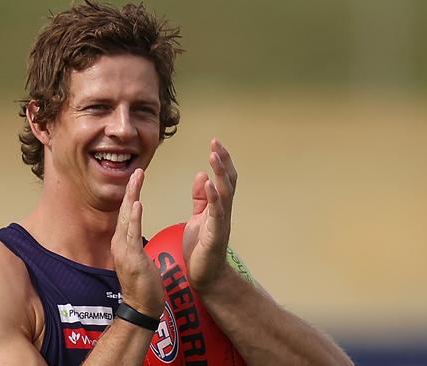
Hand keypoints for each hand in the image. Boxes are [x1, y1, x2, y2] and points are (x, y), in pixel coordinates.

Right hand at [111, 169, 163, 317]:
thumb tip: (134, 232)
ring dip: (132, 197)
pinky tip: (137, 204)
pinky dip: (135, 217)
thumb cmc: (143, 285)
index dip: (131, 195)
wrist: (141, 307)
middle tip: (137, 171)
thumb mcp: (137, 258)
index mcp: (123, 242)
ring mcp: (124, 250)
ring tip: (136, 179)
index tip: (137, 179)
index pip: (127, 214)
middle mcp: (120, 243)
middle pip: (125, 211)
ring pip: (128, 218)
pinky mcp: (132, 258)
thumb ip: (134, 243)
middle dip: (130, 190)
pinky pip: (133, 234)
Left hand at [183, 139, 237, 292]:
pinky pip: (216, 213)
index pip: (222, 178)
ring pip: (225, 193)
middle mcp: (224, 212)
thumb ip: (201, 199)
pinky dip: (213, 197)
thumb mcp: (198, 218)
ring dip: (220, 174)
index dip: (221, 161)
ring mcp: (222, 222)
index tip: (215, 143)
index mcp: (218, 207)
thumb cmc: (201, 249)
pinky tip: (209, 183)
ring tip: (214, 156)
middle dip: (223, 161)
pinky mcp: (215, 234)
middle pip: (228, 181)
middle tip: (216, 143)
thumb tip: (201, 175)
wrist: (205, 277)